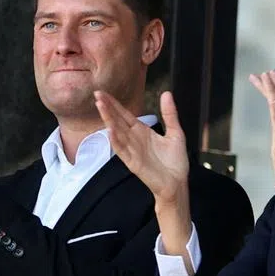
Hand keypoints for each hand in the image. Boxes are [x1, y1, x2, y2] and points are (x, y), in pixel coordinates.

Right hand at [96, 90, 193, 266]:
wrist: (178, 183)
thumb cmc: (175, 161)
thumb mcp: (175, 133)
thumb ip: (170, 114)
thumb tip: (166, 93)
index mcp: (142, 132)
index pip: (124, 115)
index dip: (114, 104)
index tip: (102, 92)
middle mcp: (134, 139)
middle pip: (117, 120)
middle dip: (107, 108)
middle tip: (96, 94)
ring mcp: (132, 151)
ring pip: (117, 132)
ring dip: (108, 119)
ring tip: (100, 106)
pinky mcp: (134, 163)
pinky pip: (122, 151)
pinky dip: (116, 141)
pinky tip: (109, 131)